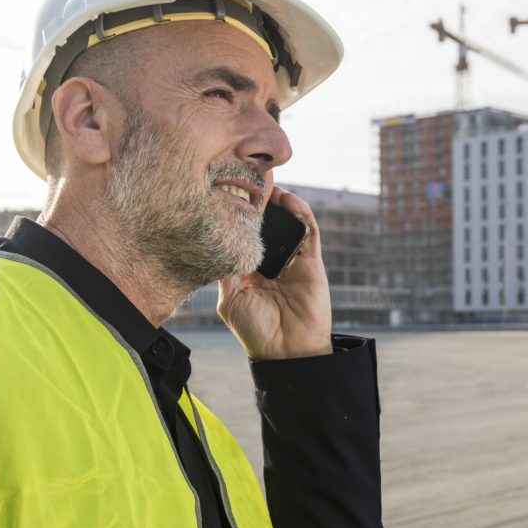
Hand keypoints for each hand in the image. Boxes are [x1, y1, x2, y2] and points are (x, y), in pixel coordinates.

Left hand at [218, 186, 332, 359]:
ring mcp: (292, 259)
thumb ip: (225, 268)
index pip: (243, 233)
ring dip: (279, 200)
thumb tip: (216, 236)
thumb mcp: (230, 299)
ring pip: (287, 221)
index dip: (238, 212)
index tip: (226, 189)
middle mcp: (270, 261)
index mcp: (249, 269)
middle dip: (258, 200)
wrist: (288, 353)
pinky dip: (301, 212)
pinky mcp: (311, 262)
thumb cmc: (256, 332)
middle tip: (247, 174)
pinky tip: (288, 199)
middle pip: (265, 222)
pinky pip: (308, 231)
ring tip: (267, 180)